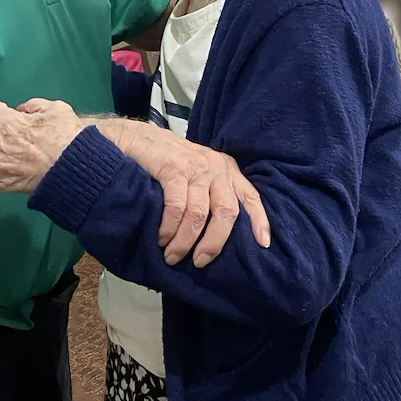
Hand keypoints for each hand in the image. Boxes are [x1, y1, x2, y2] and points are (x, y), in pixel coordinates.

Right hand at [113, 122, 269, 266]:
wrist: (137, 139)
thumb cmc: (169, 161)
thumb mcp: (199, 173)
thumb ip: (212, 194)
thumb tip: (217, 236)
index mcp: (227, 170)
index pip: (250, 196)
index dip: (259, 220)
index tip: (263, 243)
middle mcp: (216, 168)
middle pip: (226, 212)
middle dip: (214, 243)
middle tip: (199, 262)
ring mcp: (196, 167)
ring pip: (199, 215)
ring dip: (184, 241)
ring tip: (172, 256)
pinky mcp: (174, 169)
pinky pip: (177, 207)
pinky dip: (169, 228)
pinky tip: (161, 239)